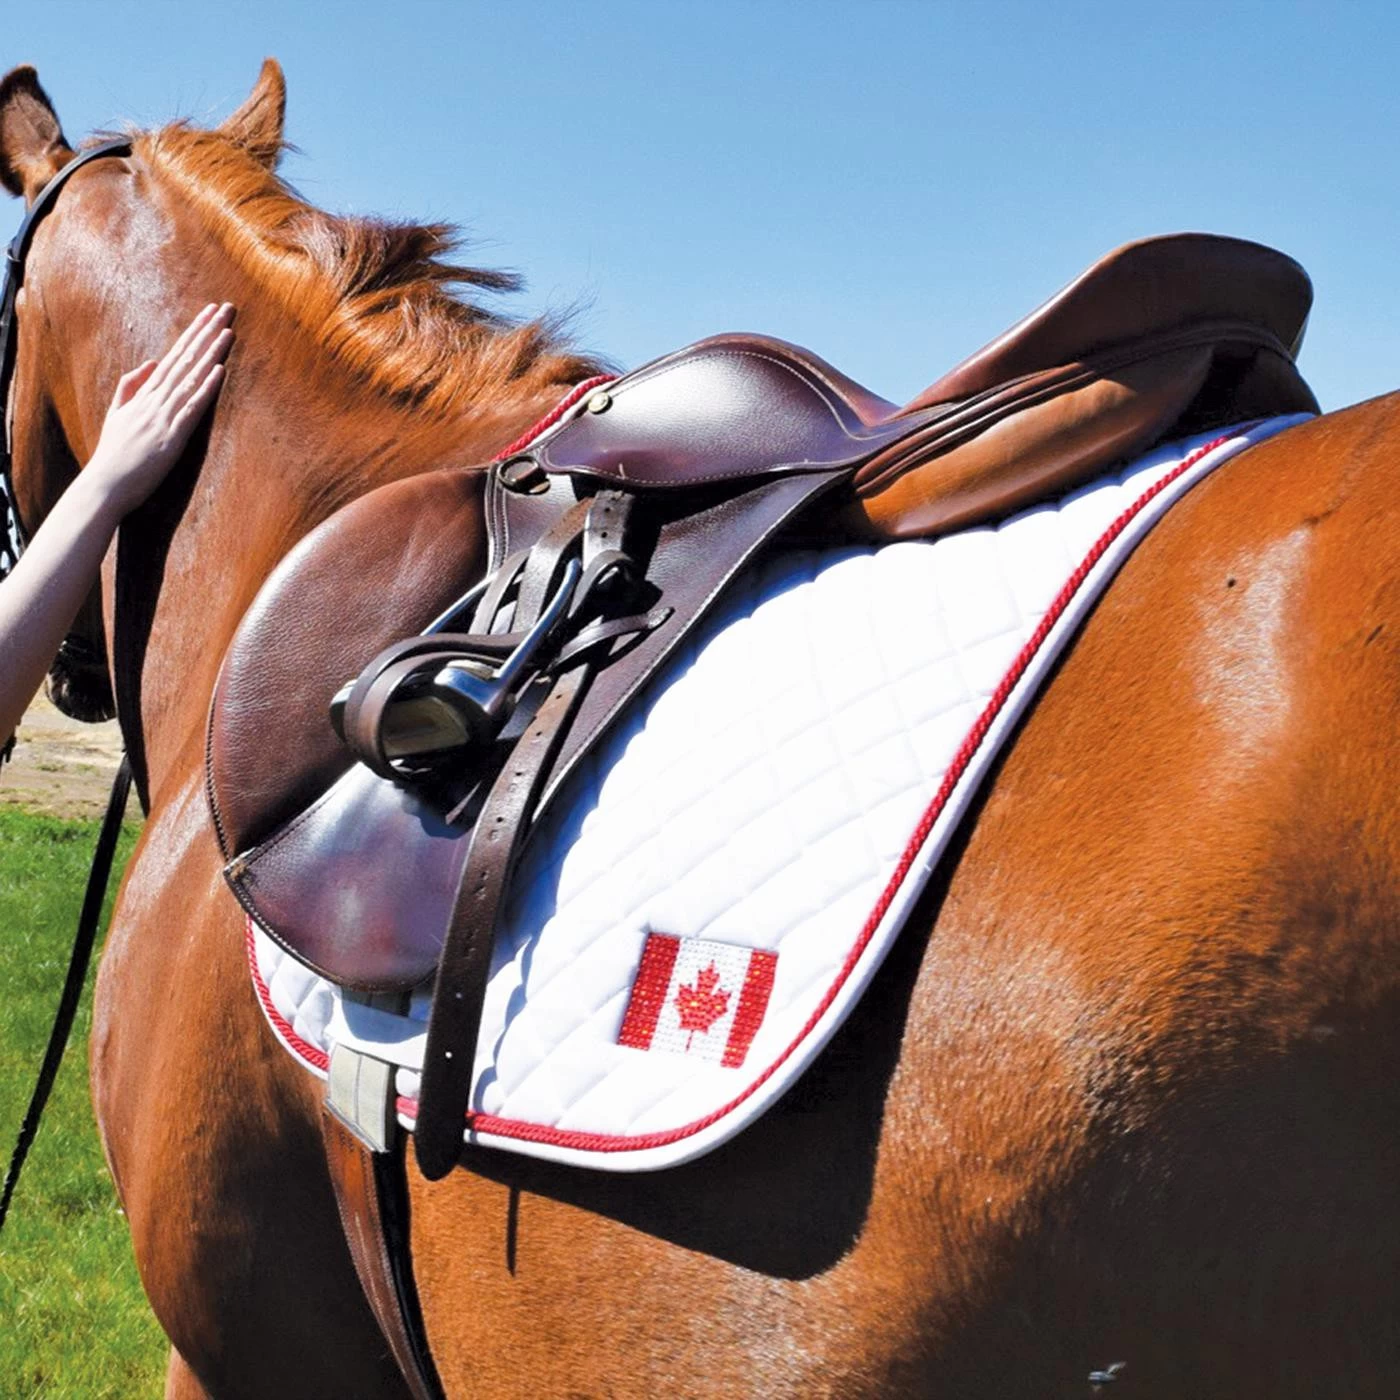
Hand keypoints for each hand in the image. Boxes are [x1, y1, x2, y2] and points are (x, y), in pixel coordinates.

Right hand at [84, 302, 233, 515]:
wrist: (104, 486)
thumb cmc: (113, 455)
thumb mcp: (117, 414)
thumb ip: (130, 386)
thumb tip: (152, 363)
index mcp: (145, 395)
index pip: (175, 357)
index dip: (193, 334)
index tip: (210, 314)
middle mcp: (154, 400)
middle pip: (185, 359)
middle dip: (205, 332)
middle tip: (226, 308)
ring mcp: (162, 417)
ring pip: (191, 378)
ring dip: (210, 353)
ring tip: (228, 330)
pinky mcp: (171, 437)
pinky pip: (192, 408)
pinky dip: (206, 388)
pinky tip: (219, 371)